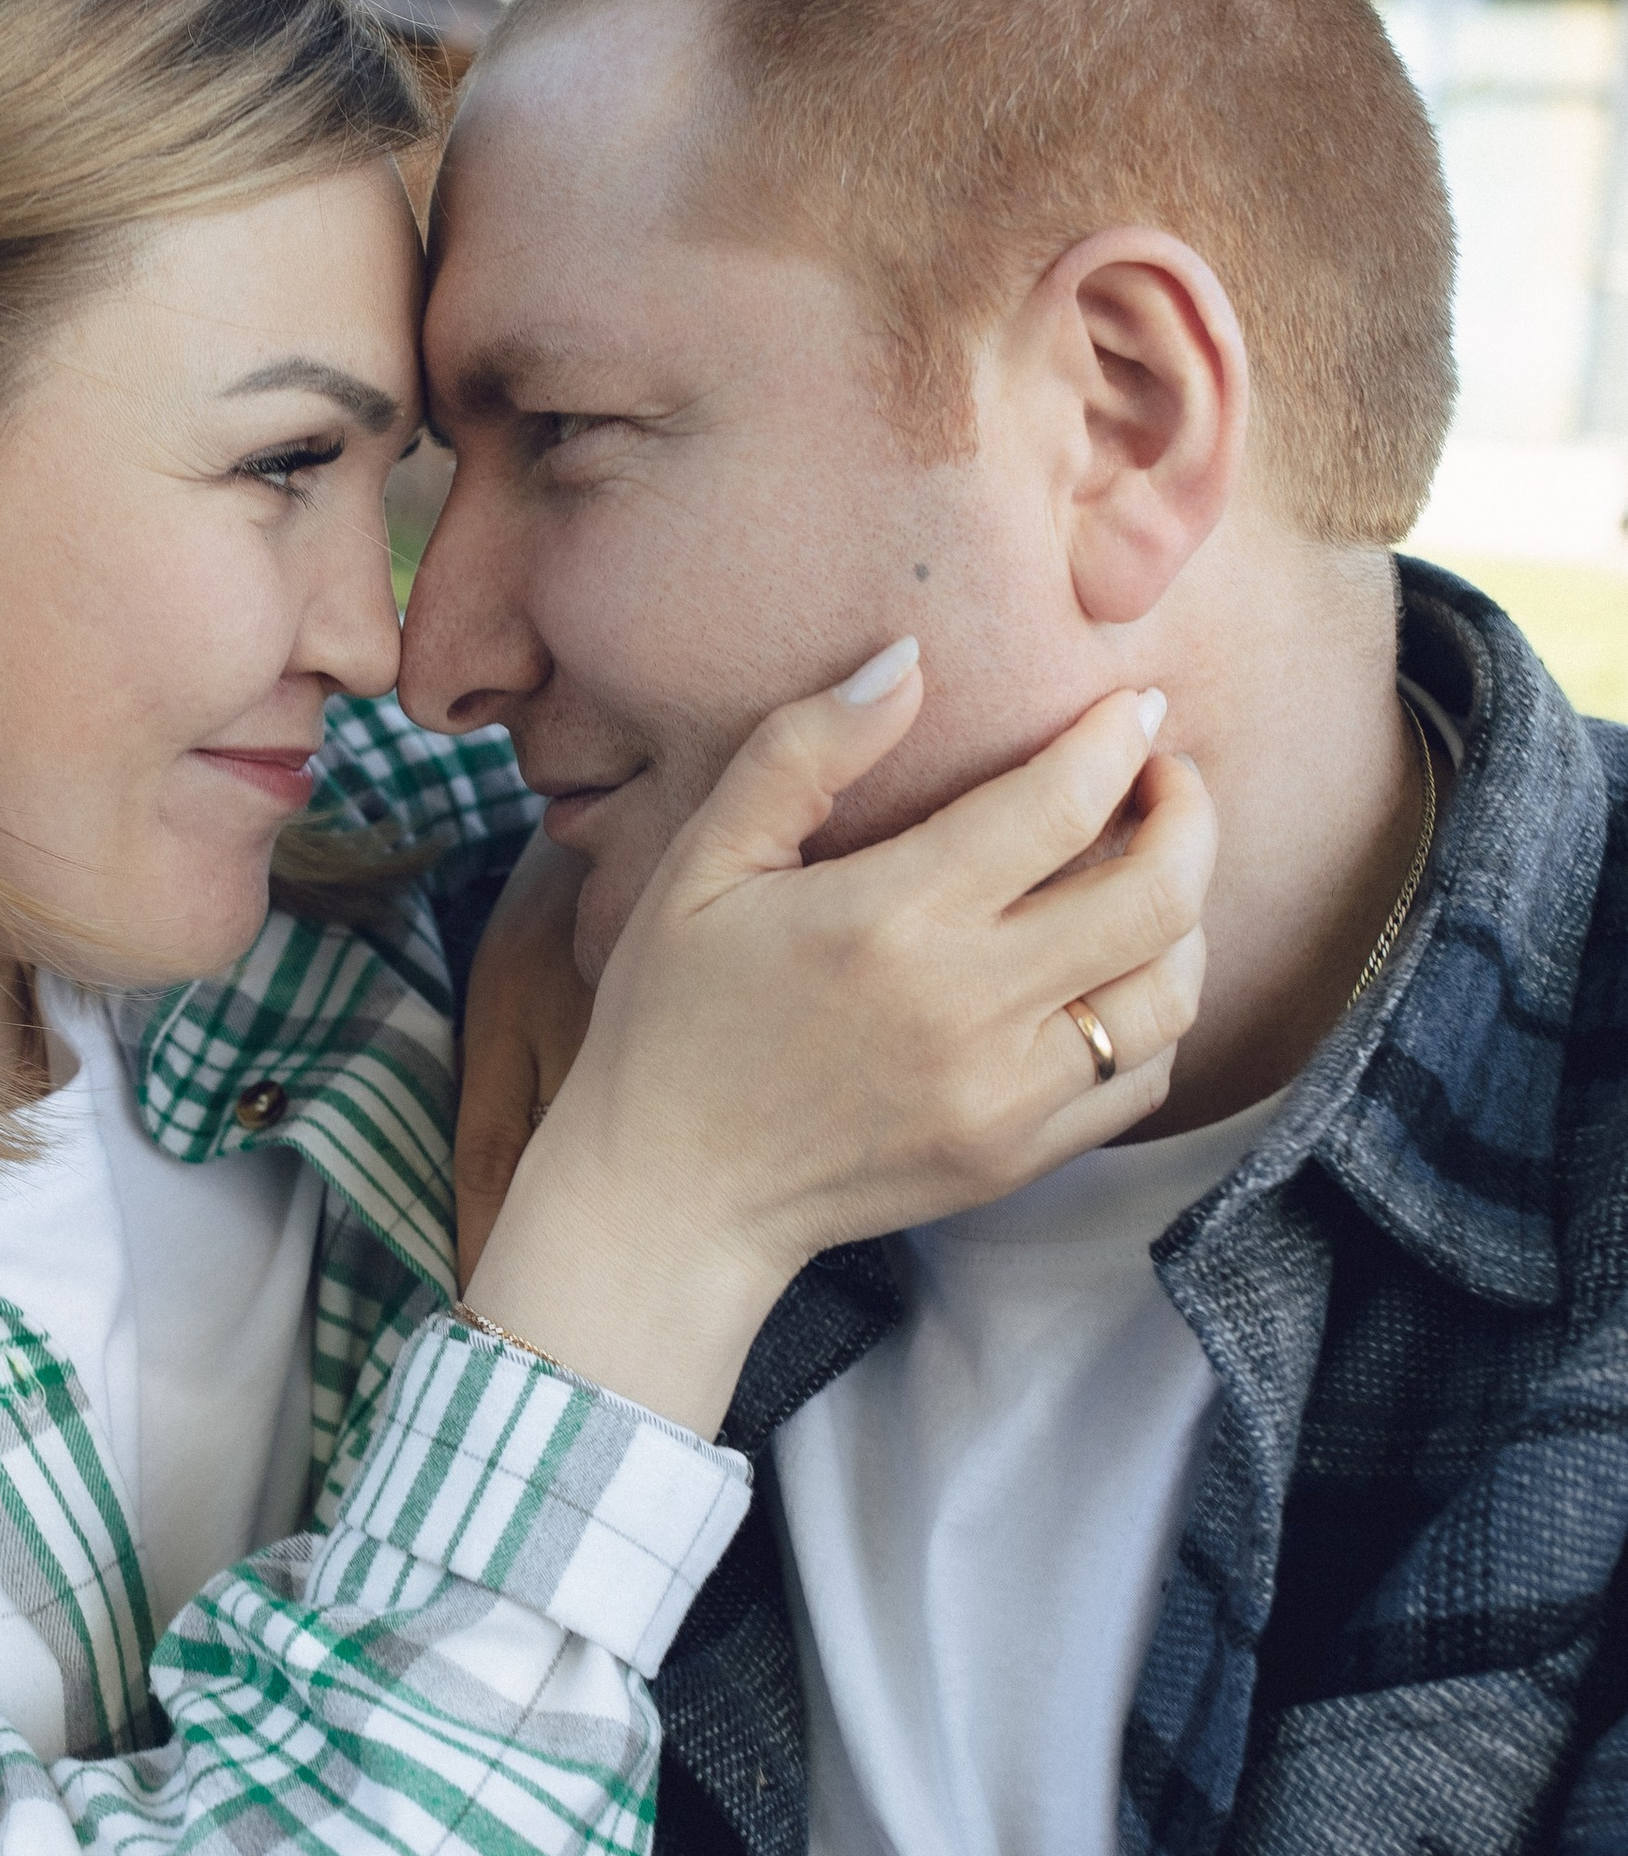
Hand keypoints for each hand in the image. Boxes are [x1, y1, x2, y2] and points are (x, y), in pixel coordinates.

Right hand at [468, 656, 1212, 1437]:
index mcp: (891, 917)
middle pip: (1158, 893)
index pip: (1063, 802)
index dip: (1119, 739)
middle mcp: (967, 1007)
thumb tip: (908, 660)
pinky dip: (1153, 1012)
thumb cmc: (674, 1017)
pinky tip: (1113, 973)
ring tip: (1147, 872)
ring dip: (1184, 915)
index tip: (1132, 708)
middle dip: (1185, 813)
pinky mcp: (1018, 1156)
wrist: (670, 1196)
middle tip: (1163, 778)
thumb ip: (803, 752)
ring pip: (1171, 990)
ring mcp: (1005, 1095)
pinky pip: (1141, 1076)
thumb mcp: (704, 863)